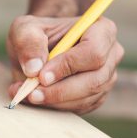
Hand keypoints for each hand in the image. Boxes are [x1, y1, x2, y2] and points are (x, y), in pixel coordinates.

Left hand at [7, 15, 123, 113]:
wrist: (37, 51)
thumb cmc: (35, 35)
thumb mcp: (25, 30)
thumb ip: (29, 42)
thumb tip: (34, 68)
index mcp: (101, 29)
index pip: (94, 51)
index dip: (69, 65)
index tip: (42, 75)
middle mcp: (110, 55)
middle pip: (94, 79)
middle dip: (60, 90)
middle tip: (31, 93)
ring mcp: (106, 78)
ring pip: (86, 97)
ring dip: (55, 101)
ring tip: (27, 94)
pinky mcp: (96, 97)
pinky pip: (80, 108)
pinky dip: (56, 107)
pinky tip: (36, 98)